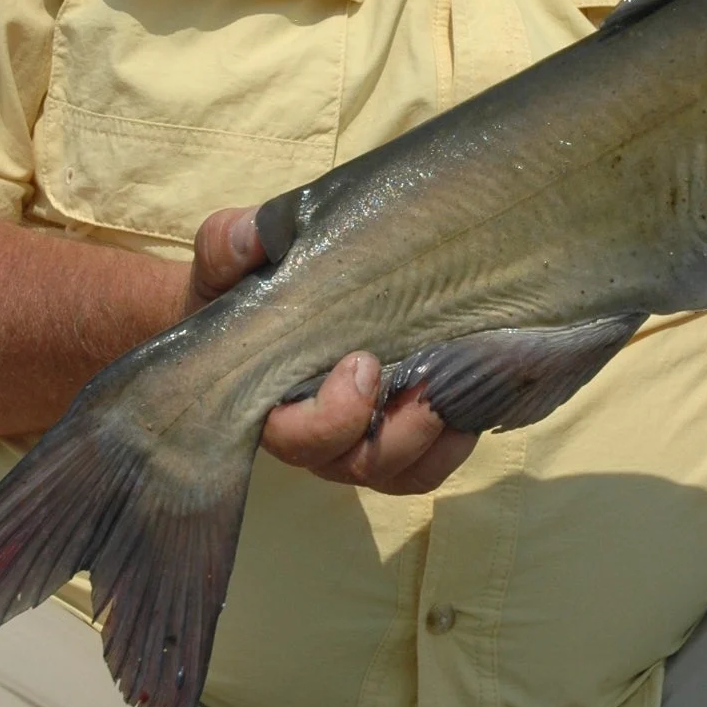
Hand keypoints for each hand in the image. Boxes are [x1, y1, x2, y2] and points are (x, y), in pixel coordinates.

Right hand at [188, 206, 477, 492]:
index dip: (333, 418)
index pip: (295, 438)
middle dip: (400, 433)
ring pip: (404, 468)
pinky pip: (433, 456)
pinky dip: (459, 435)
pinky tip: (482, 388)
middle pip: (359, 464)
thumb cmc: (240, 283)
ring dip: (438, 437)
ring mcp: (361, 436)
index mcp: (269, 402)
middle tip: (429, 382)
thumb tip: (252, 238)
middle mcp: (318, 433)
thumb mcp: (224, 257)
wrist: (264, 294)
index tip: (363, 364)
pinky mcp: (401, 424)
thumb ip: (226, 244)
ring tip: (463, 386)